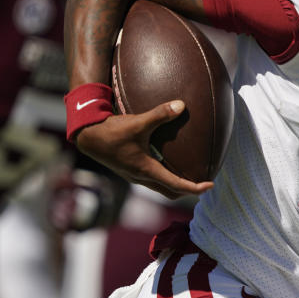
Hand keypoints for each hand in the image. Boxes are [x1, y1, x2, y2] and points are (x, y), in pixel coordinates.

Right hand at [75, 100, 212, 198]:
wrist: (88, 136)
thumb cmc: (112, 131)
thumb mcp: (138, 122)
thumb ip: (160, 114)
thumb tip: (181, 105)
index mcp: (146, 170)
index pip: (176, 185)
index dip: (195, 188)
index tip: (210, 185)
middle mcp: (141, 176)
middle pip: (170, 192)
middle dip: (188, 190)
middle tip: (203, 182)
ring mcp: (134, 175)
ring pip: (160, 187)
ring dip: (175, 185)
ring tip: (190, 175)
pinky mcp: (129, 169)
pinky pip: (152, 180)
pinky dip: (165, 177)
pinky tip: (169, 163)